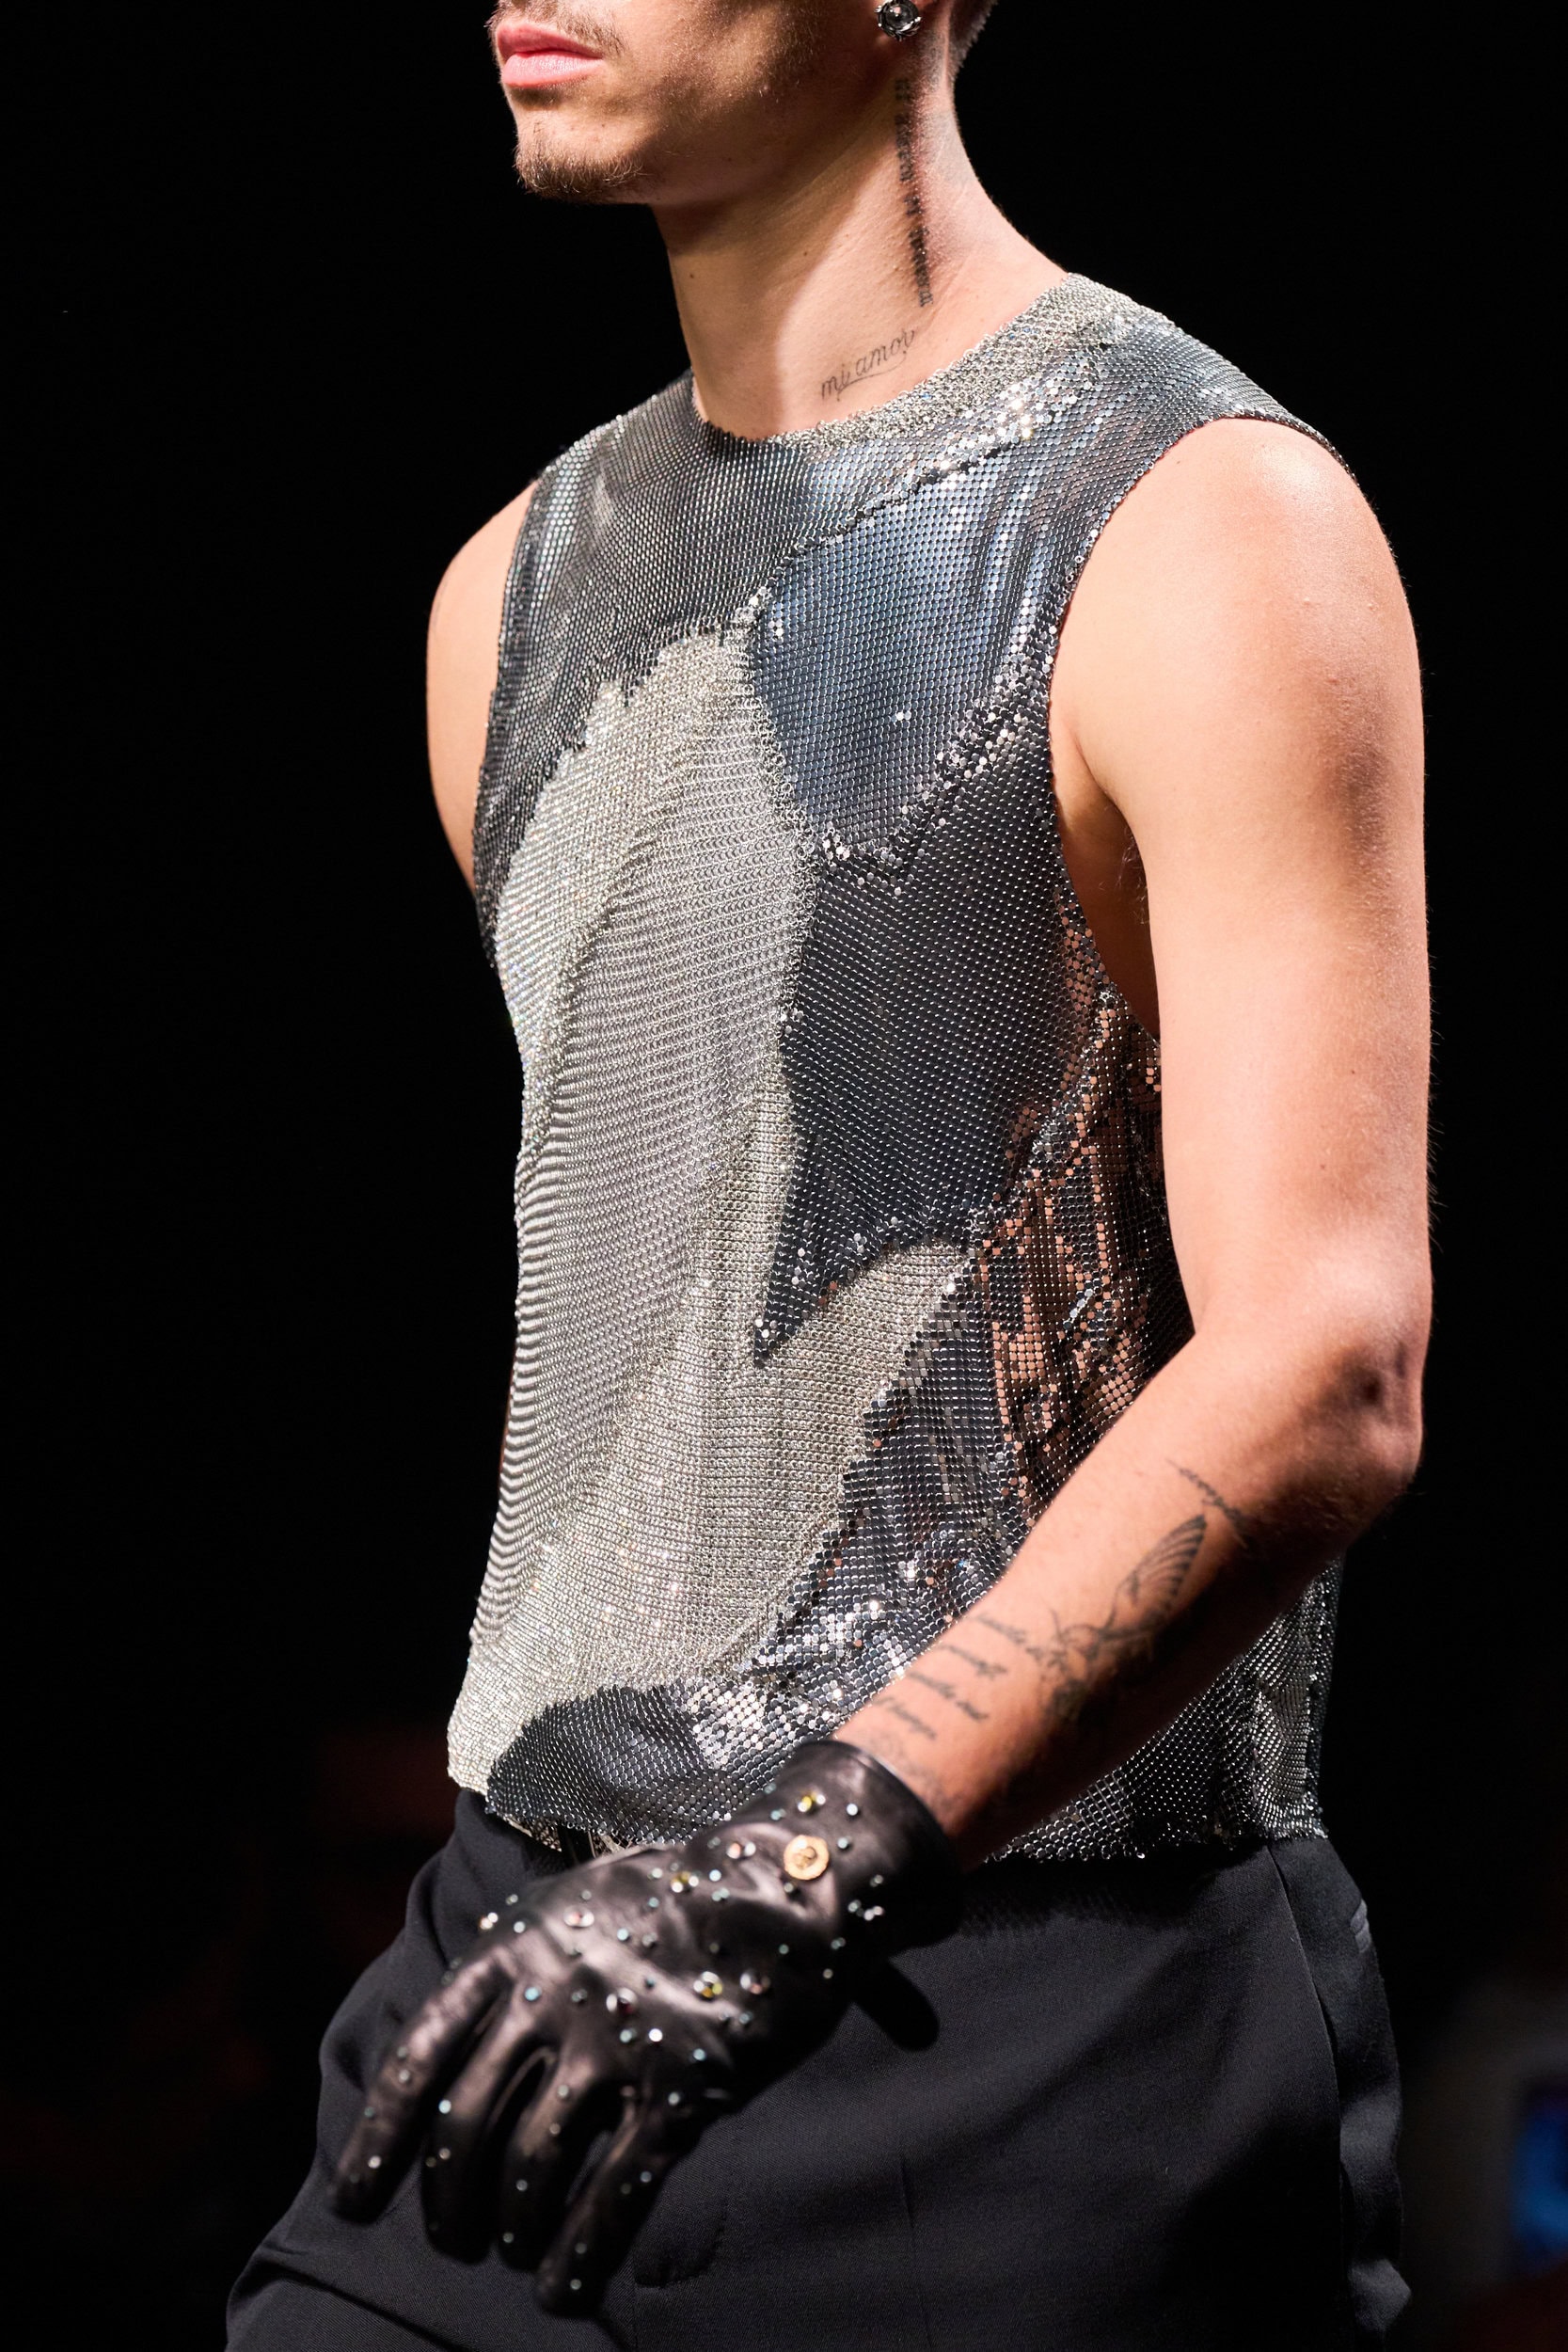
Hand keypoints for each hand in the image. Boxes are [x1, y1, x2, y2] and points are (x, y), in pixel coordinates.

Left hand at [331, 1741, 959, 2314]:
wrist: (779, 1885)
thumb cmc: (666, 1902)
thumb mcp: (566, 1908)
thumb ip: (510, 1973)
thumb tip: (452, 2057)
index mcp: (510, 1949)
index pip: (417, 2059)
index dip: (378, 2143)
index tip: (353, 2201)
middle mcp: (550, 1996)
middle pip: (465, 2125)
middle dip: (447, 2202)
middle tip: (453, 2240)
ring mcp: (617, 2042)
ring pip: (531, 2166)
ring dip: (509, 2229)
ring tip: (510, 2253)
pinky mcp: (681, 2087)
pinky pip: (614, 2192)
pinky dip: (579, 2252)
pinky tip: (562, 2288)